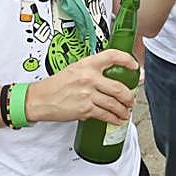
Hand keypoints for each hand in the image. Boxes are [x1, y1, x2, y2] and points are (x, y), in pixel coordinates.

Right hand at [23, 48, 139, 124]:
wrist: (40, 99)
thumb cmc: (56, 85)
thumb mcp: (75, 69)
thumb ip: (92, 71)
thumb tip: (109, 78)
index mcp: (87, 64)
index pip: (112, 56)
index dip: (127, 60)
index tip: (134, 66)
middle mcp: (89, 77)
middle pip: (119, 87)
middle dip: (129, 96)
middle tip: (132, 99)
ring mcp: (88, 94)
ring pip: (114, 103)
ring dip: (124, 110)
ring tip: (126, 112)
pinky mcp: (85, 109)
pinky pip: (105, 115)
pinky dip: (114, 119)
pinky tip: (117, 120)